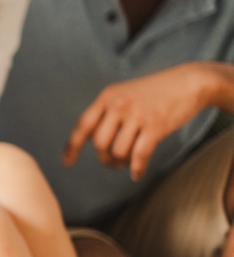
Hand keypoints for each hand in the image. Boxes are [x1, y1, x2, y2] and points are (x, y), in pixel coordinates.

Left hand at [62, 64, 211, 179]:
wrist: (189, 82)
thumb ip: (107, 112)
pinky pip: (138, 156)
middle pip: (99, 144)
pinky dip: (137, 169)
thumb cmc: (155, 92)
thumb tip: (92, 142)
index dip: (72, 146)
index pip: (83, 125)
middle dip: (104, 158)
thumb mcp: (124, 94)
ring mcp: (137, 115)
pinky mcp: (155, 126)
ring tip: (128, 162)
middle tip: (113, 162)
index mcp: (107, 97)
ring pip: (118, 152)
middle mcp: (119, 105)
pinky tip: (137, 174)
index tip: (66, 162)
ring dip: (121, 163)